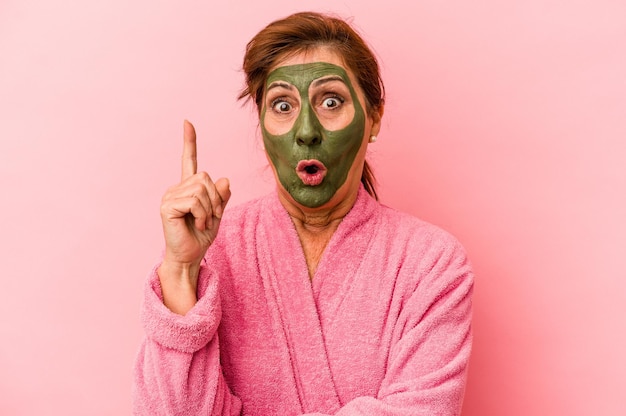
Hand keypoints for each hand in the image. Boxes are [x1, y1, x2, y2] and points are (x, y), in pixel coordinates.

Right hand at [159, 120, 230, 277]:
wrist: (189, 257)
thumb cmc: (201, 237)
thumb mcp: (217, 214)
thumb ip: (221, 197)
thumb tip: (225, 179)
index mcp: (187, 188)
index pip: (188, 161)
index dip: (189, 142)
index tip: (187, 122)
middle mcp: (176, 189)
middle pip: (205, 177)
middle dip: (216, 198)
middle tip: (212, 217)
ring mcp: (169, 196)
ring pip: (202, 189)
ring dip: (210, 209)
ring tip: (203, 223)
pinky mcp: (167, 206)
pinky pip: (195, 201)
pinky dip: (203, 214)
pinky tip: (197, 225)